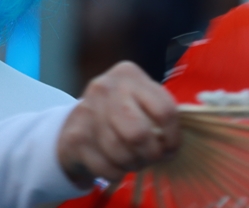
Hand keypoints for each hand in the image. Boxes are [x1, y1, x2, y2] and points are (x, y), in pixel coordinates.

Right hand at [56, 61, 179, 187]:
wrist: (76, 121)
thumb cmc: (121, 112)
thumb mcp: (141, 100)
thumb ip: (159, 112)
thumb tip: (170, 145)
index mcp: (128, 74)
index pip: (164, 111)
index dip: (173, 138)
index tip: (170, 148)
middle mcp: (104, 87)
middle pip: (139, 133)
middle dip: (151, 154)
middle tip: (152, 157)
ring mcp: (86, 110)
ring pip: (121, 153)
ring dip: (133, 164)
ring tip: (134, 160)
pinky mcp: (74, 137)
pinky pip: (106, 168)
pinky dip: (116, 173)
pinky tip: (115, 164)